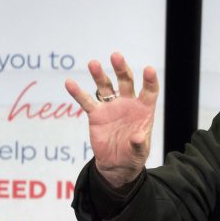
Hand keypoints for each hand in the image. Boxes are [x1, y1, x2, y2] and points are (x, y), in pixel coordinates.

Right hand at [65, 52, 158, 187]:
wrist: (117, 164)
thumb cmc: (133, 155)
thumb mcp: (139, 152)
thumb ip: (139, 144)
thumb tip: (138, 137)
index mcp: (144, 110)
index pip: (149, 91)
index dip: (150, 80)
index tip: (149, 69)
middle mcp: (128, 103)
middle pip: (126, 81)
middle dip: (121, 69)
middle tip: (115, 56)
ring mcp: (111, 107)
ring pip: (105, 87)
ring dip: (99, 75)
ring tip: (93, 64)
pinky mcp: (96, 114)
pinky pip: (86, 101)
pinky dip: (78, 92)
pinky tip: (69, 82)